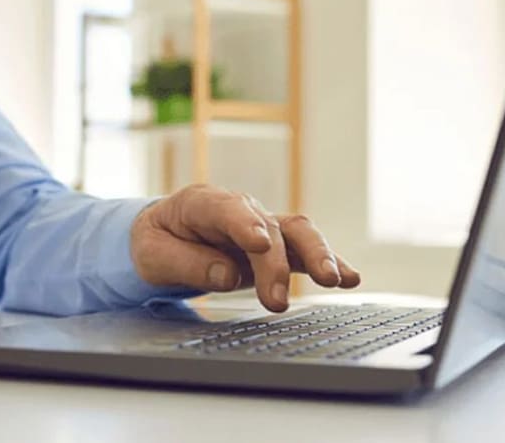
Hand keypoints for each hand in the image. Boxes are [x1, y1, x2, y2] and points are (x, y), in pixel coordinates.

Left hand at [130, 184, 360, 311]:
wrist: (164, 236)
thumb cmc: (157, 242)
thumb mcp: (153, 255)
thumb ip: (186, 263)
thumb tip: (226, 275)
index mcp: (201, 203)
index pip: (226, 209)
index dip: (244, 224)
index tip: (258, 244)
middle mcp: (240, 209)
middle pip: (268, 227)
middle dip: (277, 262)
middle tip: (277, 300)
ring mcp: (262, 225)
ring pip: (297, 232)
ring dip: (317, 255)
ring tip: (334, 280)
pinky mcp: (277, 246)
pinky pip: (306, 250)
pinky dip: (330, 261)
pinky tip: (351, 277)